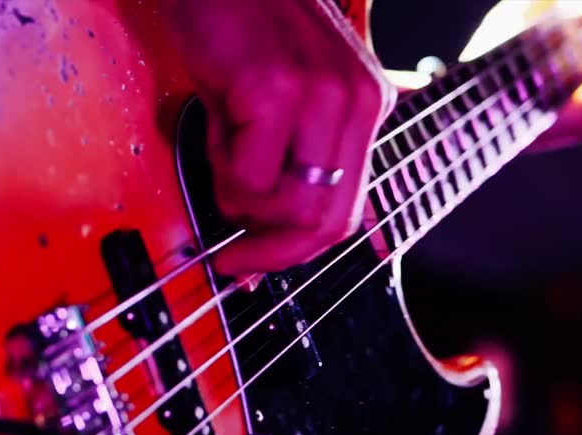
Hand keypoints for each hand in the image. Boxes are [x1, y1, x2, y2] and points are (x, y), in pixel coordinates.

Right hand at [168, 0, 393, 275]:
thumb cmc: (239, 27)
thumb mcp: (285, 98)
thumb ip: (289, 161)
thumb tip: (264, 231)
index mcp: (365, 106)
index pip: (347, 211)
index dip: (298, 250)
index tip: (256, 260)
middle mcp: (357, 102)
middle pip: (330, 222)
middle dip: (274, 253)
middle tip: (233, 257)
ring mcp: (323, 95)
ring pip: (294, 209)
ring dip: (243, 204)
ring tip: (221, 156)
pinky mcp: (278, 90)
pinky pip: (250, 179)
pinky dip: (222, 172)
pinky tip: (216, 128)